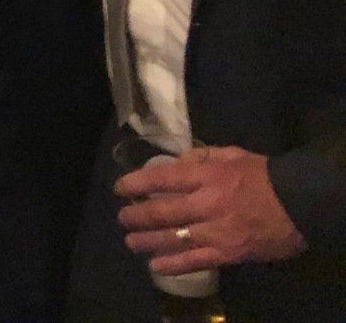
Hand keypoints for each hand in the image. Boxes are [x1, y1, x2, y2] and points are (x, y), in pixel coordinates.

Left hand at [116, 146, 307, 274]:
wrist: (300, 204)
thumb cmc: (264, 176)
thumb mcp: (231, 154)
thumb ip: (200, 157)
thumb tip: (175, 162)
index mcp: (206, 176)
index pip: (162, 178)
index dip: (136, 182)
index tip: (119, 187)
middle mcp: (206, 203)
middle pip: (162, 211)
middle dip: (137, 215)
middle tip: (122, 217)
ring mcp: (216, 231)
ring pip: (174, 238)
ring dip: (148, 241)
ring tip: (131, 241)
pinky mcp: (228, 253)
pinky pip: (196, 261)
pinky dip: (173, 265)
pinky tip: (155, 266)